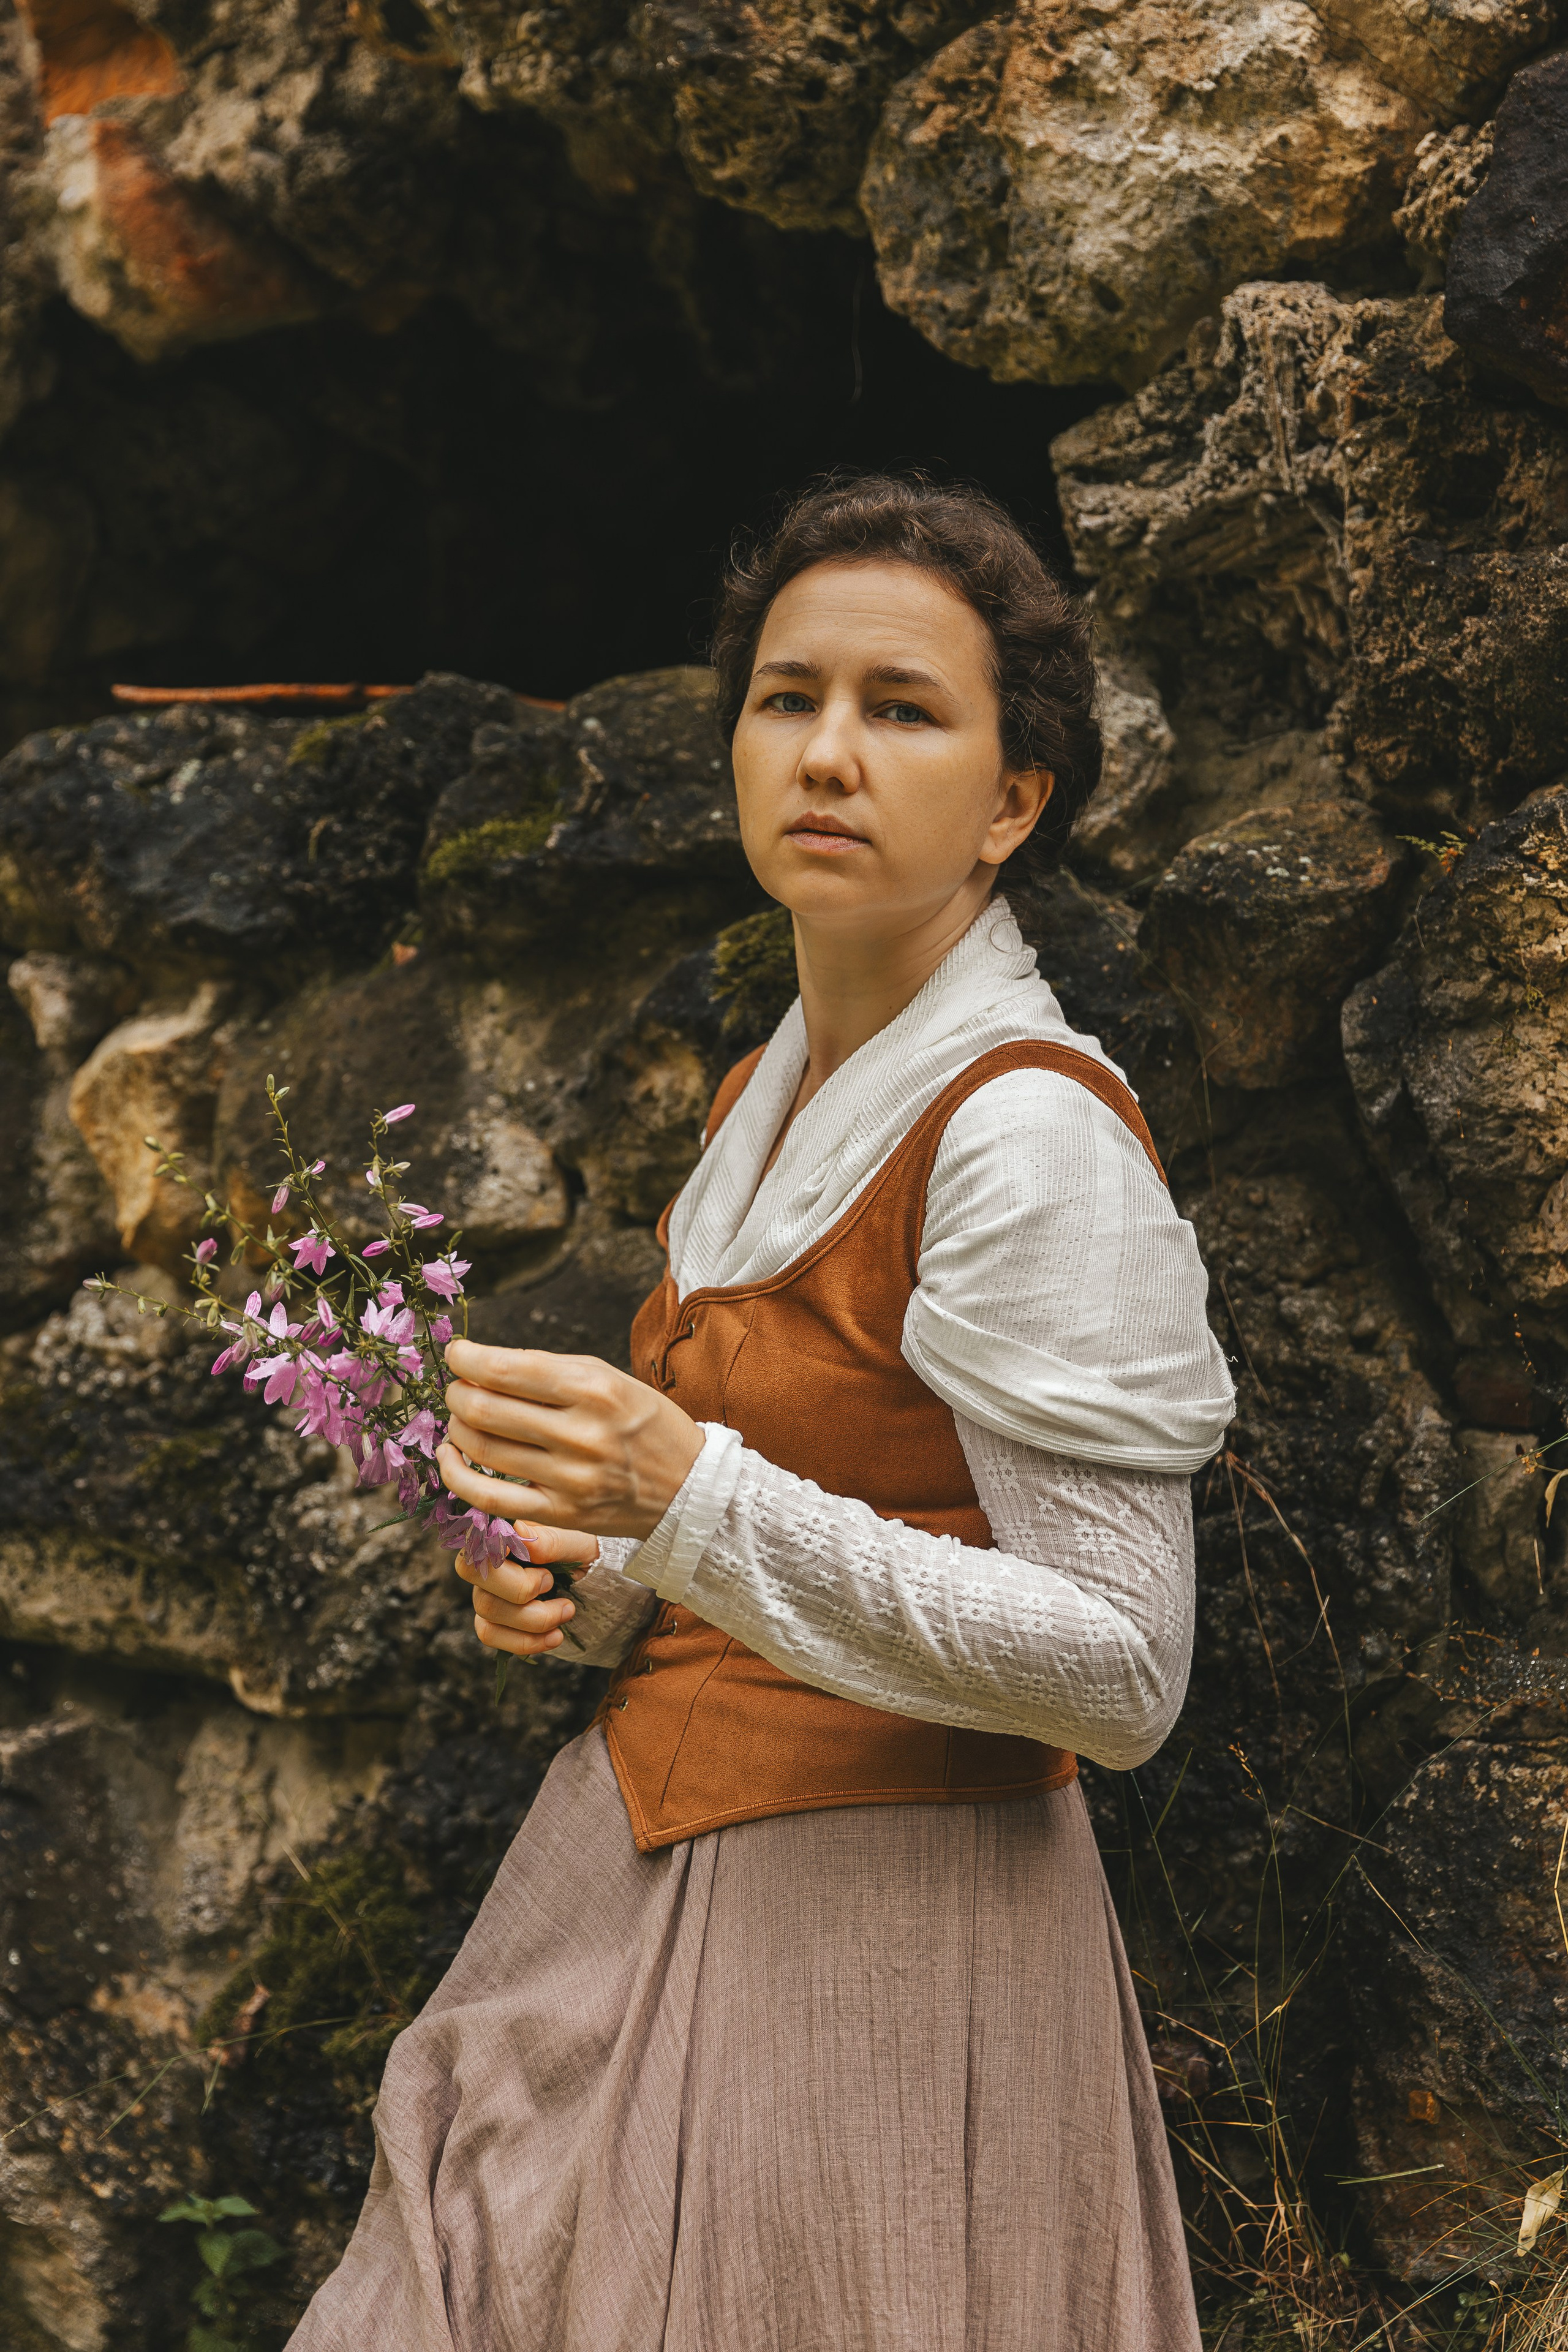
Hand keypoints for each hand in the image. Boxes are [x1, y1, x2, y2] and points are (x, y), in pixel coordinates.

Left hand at [437, 1338, 702, 1541]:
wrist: (688, 1487)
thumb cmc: (642, 1422)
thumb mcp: (608, 1378)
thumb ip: (547, 1370)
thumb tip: (480, 1366)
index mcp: (594, 1389)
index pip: (507, 1370)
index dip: (467, 1359)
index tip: (457, 1355)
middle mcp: (581, 1433)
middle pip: (485, 1409)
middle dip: (458, 1393)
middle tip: (459, 1388)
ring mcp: (570, 1479)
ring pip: (482, 1449)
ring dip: (457, 1428)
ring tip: (462, 1419)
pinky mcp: (560, 1514)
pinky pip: (489, 1498)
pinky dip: (457, 1476)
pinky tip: (452, 1458)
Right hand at [456, 1520, 594, 1660]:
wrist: (595, 1587)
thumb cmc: (584, 1555)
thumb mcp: (579, 1544)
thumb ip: (552, 1540)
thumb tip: (521, 1532)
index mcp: (506, 1531)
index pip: (478, 1535)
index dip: (495, 1548)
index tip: (533, 1559)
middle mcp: (488, 1560)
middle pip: (471, 1572)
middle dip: (518, 1587)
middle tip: (552, 1585)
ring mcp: (486, 1591)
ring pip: (486, 1608)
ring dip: (532, 1617)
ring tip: (566, 1611)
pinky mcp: (492, 1621)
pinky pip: (490, 1635)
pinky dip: (525, 1640)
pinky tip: (554, 1637)